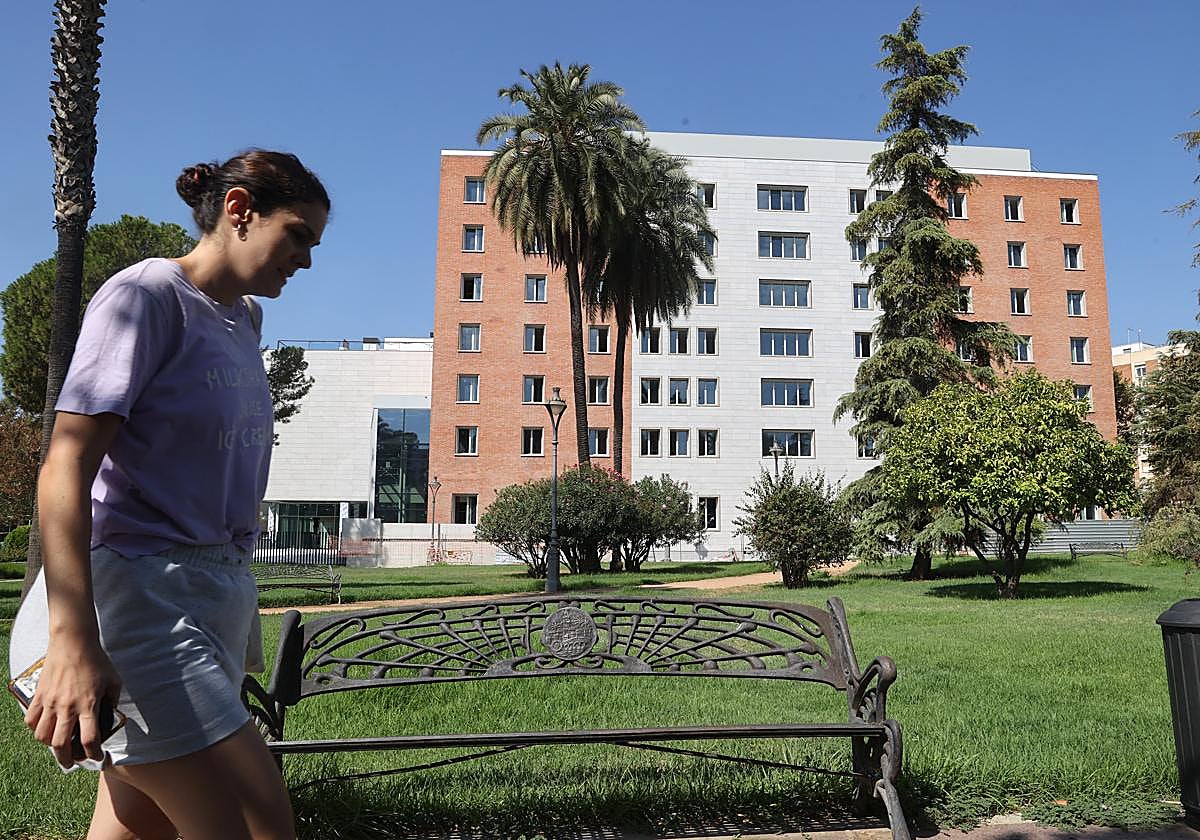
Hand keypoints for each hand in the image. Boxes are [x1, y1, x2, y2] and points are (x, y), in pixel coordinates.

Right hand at [25, 637, 121, 766]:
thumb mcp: (114, 680)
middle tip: (71, 762)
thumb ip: (112, 700)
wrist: (73, 643)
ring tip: (57, 744)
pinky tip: (44, 728)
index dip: (93, 754)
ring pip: (42, 736)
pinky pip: (31, 721)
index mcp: (89, 704)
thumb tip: (110, 715)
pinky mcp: (38, 696)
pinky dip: (36, 729)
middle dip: (66, 759)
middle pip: (60, 745)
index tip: (97, 757)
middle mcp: (67, 707)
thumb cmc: (96, 660)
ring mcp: (50, 702)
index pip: (89, 740)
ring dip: (49, 745)